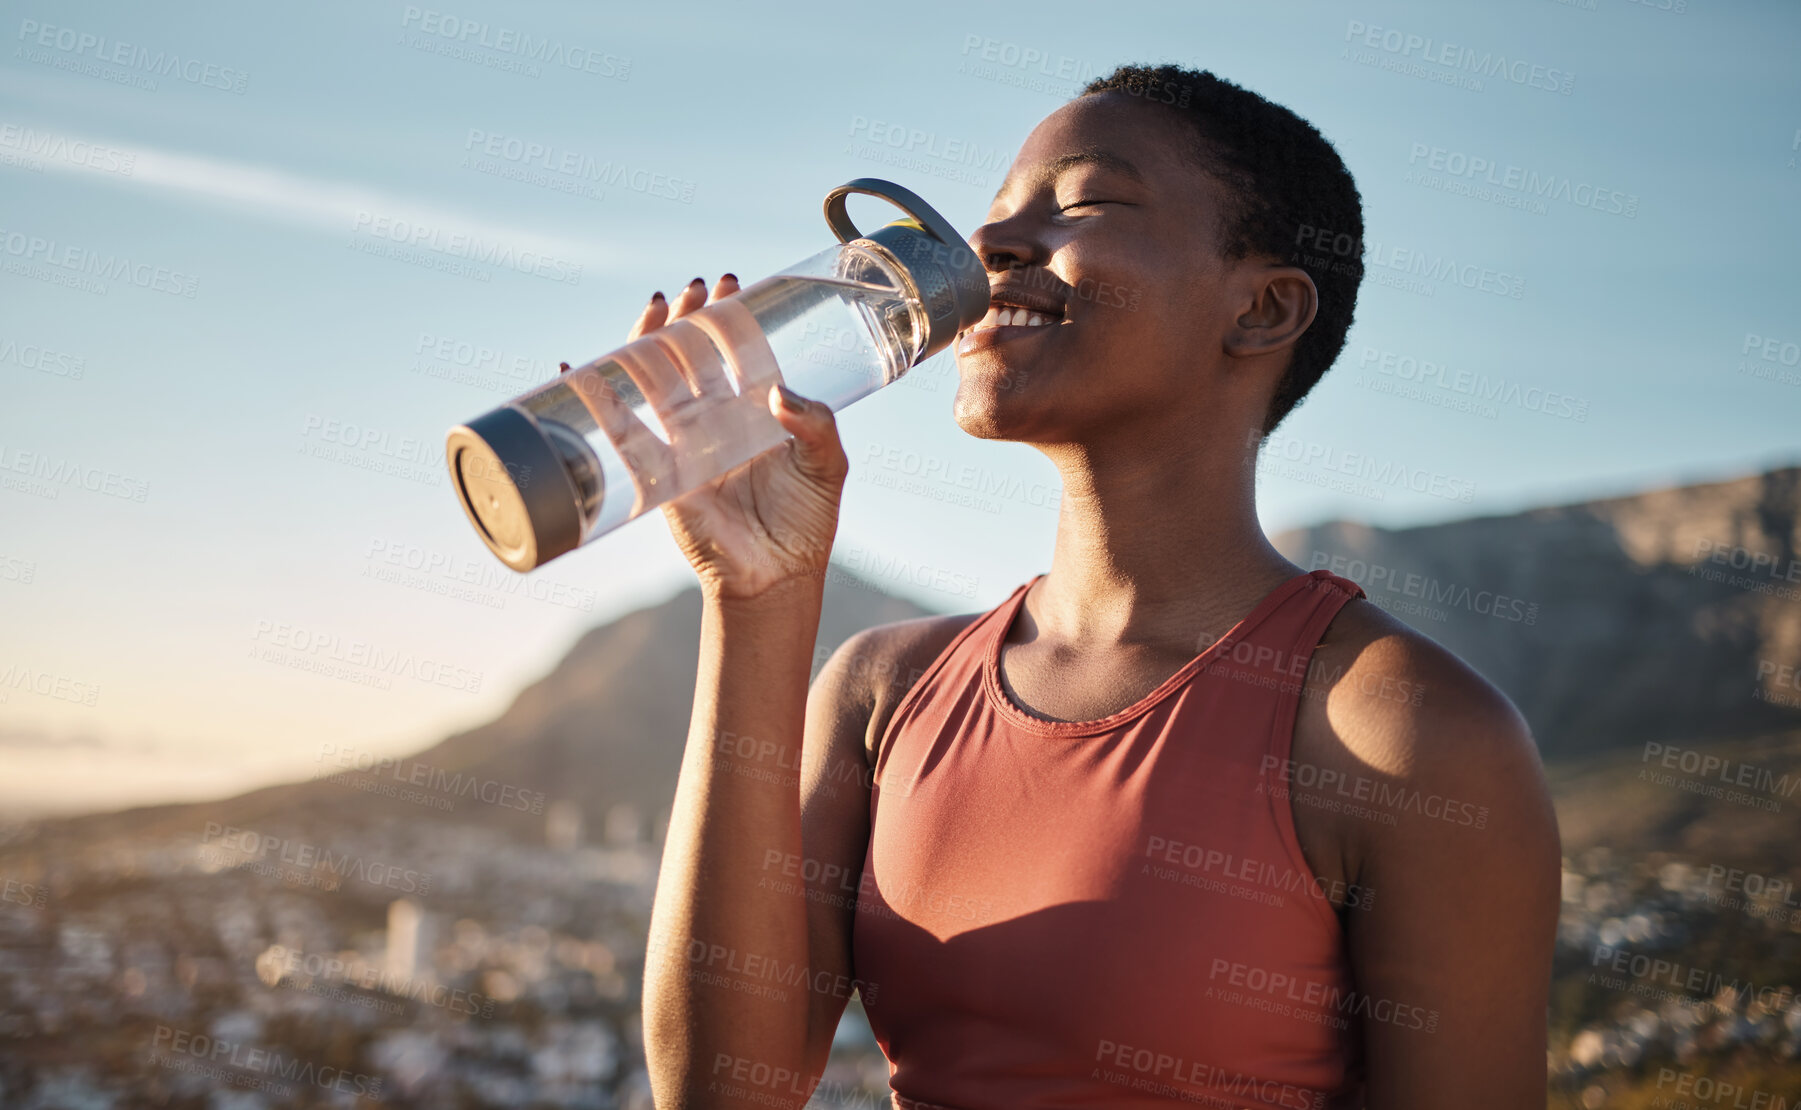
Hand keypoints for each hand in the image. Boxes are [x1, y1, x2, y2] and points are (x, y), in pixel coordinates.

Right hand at [589, 274, 848, 600]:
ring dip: (647, 342)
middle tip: (692, 291)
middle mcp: (716, 418)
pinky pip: (622, 432)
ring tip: (653, 309)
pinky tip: (577, 369)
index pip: (736, 350)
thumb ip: (816, 426)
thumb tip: (779, 393)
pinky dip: (596, 401)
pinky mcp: (658, 471)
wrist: (776, 575)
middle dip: (687, 318)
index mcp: (754, 410)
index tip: (731, 286)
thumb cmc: (806, 520)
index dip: (730, 316)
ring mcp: (683, 441)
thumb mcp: (827, 465)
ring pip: (656, 381)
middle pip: (691, 355)